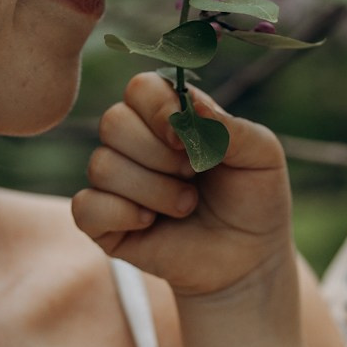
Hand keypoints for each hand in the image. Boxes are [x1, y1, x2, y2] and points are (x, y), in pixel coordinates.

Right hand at [72, 72, 293, 296]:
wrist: (249, 259)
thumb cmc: (254, 199)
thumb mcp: (261, 155)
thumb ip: (231, 126)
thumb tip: (192, 104)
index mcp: (170, 115)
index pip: (141, 88)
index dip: (159, 109)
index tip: (185, 138)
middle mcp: (135, 140)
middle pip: (114, 121)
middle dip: (158, 155)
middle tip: (192, 175)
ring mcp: (116, 181)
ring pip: (102, 165)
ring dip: (154, 190)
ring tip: (186, 205)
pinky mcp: (102, 221)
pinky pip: (85, 207)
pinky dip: (122, 214)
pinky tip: (151, 223)